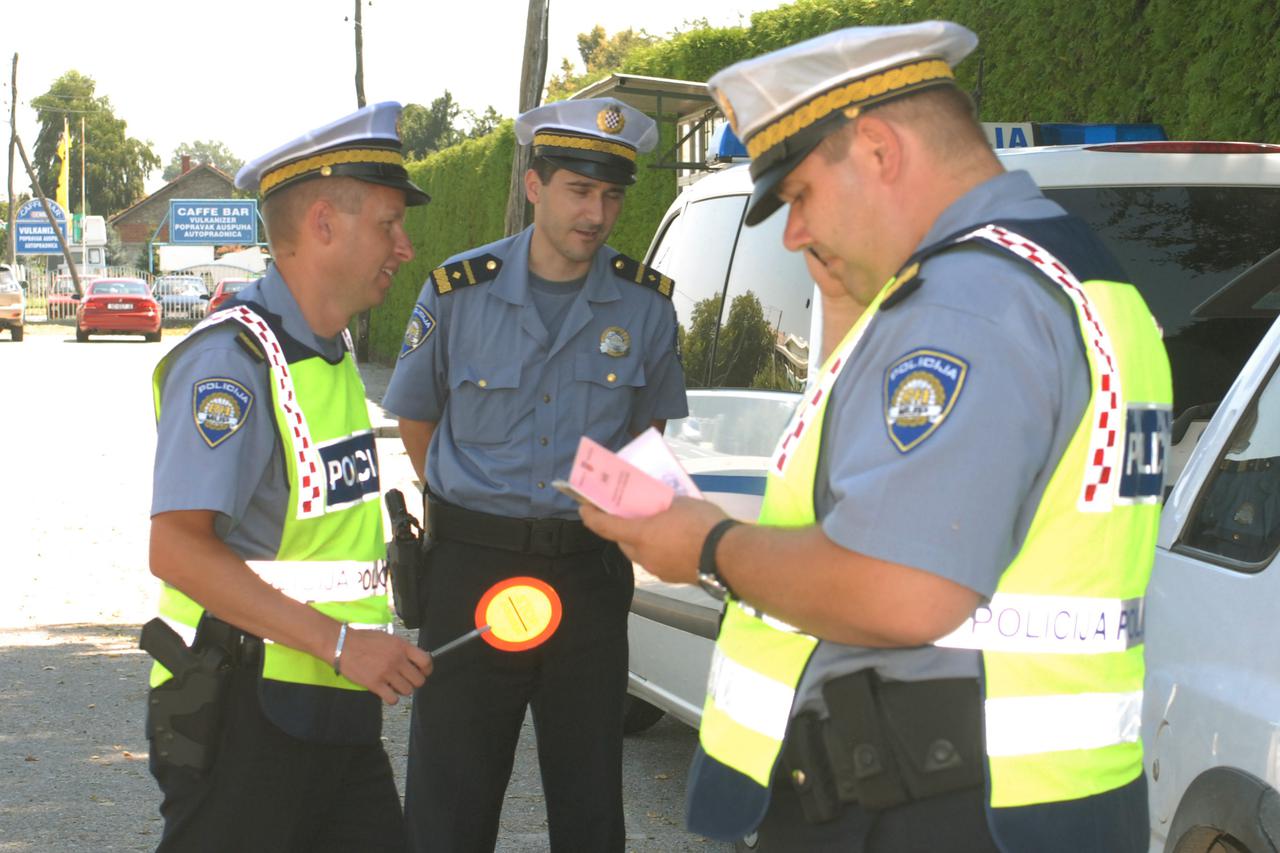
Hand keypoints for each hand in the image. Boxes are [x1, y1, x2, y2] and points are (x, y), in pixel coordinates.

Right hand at [336, 628, 432, 704]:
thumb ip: (401, 648)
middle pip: (419, 680)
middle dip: (414, 682)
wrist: (342, 644)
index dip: (427, 669)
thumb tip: (413, 658)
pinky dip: (392, 698)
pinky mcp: (375, 684)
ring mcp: (386, 672)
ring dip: (403, 690)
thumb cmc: (362, 639)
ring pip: (407, 690)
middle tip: (407, 680)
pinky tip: (387, 692)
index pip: (426, 661)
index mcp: (401, 646)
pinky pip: (392, 698)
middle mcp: (397, 660)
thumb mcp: (387, 637)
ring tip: (395, 685)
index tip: (424, 672)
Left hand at [580, 496, 727, 584]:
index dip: (591, 517)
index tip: (584, 508)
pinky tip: (672, 542)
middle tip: (627, 515)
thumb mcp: (681, 502)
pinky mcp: (672, 577)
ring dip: (641, 541)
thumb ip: (664, 505)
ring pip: (640, 553)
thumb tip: (661, 507)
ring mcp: (657, 570)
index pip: (606, 527)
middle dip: (621, 529)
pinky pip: (657, 561)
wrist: (728, 556)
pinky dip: (658, 550)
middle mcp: (644, 555)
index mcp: (641, 535)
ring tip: (655, 527)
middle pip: (623, 542)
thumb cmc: (701, 523)